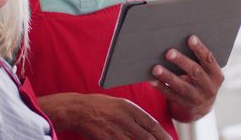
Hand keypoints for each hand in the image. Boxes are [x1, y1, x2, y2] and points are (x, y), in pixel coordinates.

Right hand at [38, 93, 171, 139]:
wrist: (77, 110)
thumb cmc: (99, 106)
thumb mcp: (119, 104)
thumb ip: (134, 115)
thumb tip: (149, 128)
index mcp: (129, 107)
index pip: (151, 124)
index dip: (162, 135)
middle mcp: (124, 118)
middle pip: (146, 137)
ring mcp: (115, 130)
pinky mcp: (106, 138)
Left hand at [151, 35, 223, 121]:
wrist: (201, 106)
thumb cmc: (199, 78)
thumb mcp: (205, 70)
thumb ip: (196, 58)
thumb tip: (177, 38)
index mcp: (216, 74)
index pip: (209, 59)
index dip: (200, 49)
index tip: (190, 38)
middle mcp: (209, 87)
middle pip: (195, 72)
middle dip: (182, 61)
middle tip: (169, 52)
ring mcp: (197, 98)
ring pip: (182, 86)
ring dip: (168, 76)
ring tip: (156, 68)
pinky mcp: (185, 105)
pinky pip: (171, 96)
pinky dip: (161, 87)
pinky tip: (152, 80)